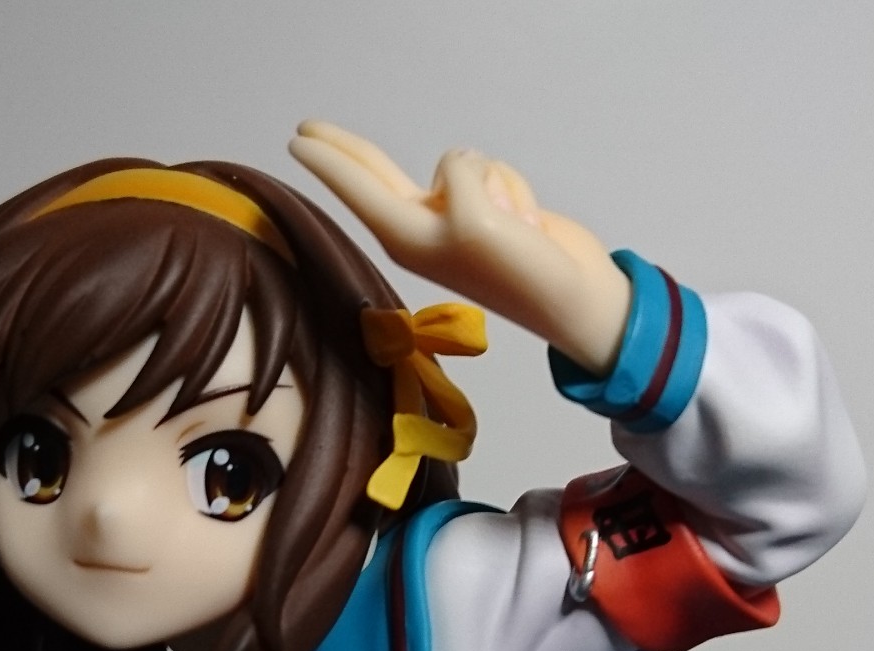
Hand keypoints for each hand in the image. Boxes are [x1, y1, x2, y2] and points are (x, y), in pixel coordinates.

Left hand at [289, 121, 630, 375]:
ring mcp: (456, 220)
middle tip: (308, 129)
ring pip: (465, 163)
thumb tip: (463, 166)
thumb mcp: (477, 218)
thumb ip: (458, 178)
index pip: (358, 186)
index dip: (328, 159)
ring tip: (515, 228)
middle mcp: (424, 227)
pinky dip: (518, 192)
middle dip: (347, 152)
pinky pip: (495, 172)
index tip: (296, 140)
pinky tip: (530, 227)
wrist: (576, 298)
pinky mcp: (490, 213)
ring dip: (496, 184)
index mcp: (407, 236)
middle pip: (377, 175)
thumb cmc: (520, 272)